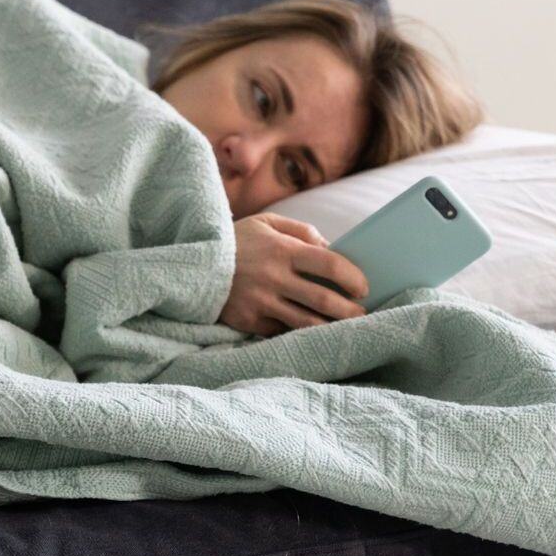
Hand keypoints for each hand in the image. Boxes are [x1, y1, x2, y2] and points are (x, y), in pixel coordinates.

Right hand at [219, 213, 371, 336]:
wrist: (192, 263)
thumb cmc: (237, 240)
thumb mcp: (267, 223)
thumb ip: (302, 231)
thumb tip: (332, 248)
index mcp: (282, 249)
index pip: (330, 265)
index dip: (354, 278)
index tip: (363, 287)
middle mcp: (273, 277)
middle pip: (324, 300)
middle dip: (350, 310)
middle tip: (361, 314)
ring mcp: (260, 302)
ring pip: (307, 323)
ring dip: (331, 327)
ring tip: (344, 328)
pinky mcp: (248, 321)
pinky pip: (282, 331)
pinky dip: (299, 332)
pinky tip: (312, 331)